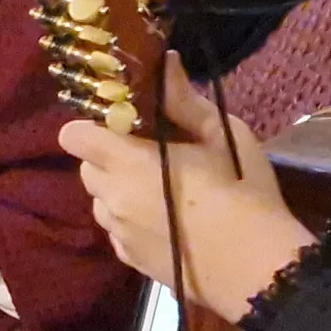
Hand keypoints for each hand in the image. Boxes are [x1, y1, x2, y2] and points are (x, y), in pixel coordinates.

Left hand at [57, 60, 315, 323]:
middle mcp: (112, 198)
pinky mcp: (130, 261)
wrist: (255, 268)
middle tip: (149, 154)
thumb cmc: (243, 192)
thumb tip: (164, 62)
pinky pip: (116, 232)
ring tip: (159, 191)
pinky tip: (165, 222)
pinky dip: (129, 221)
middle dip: (108, 158)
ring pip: (100, 202)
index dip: (92, 126)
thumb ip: (184, 100)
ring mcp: (118, 234)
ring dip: (118, 191)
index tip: (122, 123)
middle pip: (87, 168)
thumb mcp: (222, 135)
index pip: (74, 136)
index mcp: (126, 162)